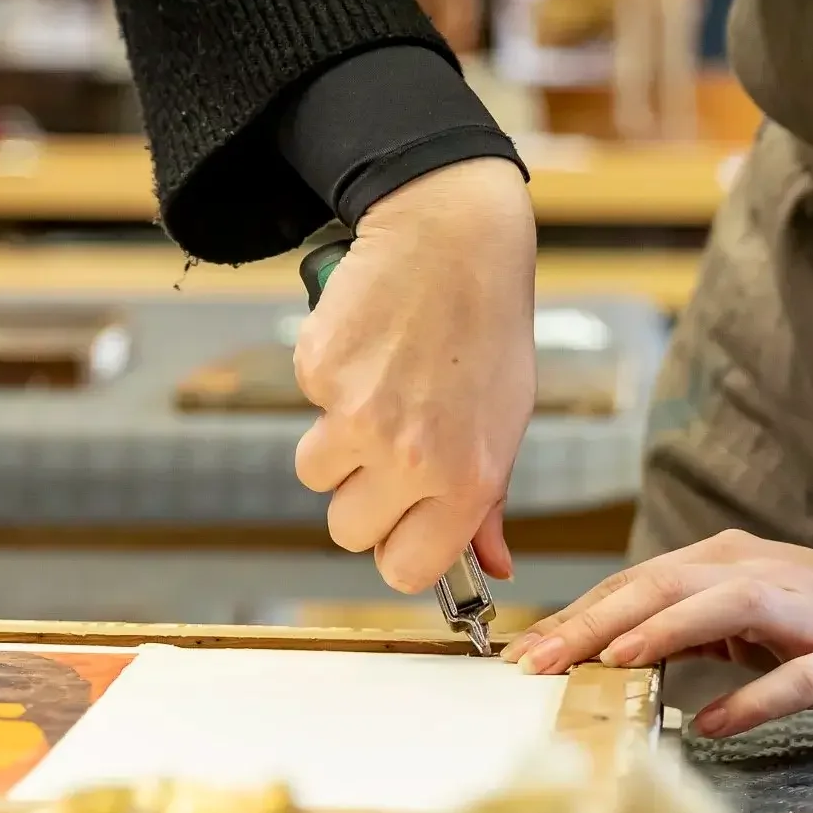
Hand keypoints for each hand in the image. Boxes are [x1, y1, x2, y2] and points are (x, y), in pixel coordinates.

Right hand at [293, 158, 536, 591]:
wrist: (454, 241)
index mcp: (465, 481)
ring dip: (337, 446)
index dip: (396, 550)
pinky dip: (329, 386)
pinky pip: (307, 409)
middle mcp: (410, 457)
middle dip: (362, 499)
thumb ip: (488, 504)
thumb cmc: (487, 335)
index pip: (404, 571)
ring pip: (316, 474)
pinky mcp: (319, 372)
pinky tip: (369, 351)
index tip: (401, 525)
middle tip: (391, 450)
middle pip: (348, 531)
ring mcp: (358, 416)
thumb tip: (494, 567)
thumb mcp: (505, 425)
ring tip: (380, 394)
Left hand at [504, 530, 812, 736]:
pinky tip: (709, 723)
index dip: (577, 616)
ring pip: (716, 610)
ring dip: (658, 635)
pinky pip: (788, 679)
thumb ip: (691, 628)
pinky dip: (747, 700)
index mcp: (728, 563)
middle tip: (537, 663)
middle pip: (660, 587)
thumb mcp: (754, 617)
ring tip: (608, 664)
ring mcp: (801, 612)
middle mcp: (757, 574)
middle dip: (593, 624)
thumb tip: (618, 653)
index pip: (636, 583)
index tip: (524, 652)